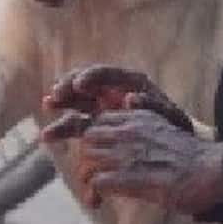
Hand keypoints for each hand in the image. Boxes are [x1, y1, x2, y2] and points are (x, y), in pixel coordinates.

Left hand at [41, 104, 222, 215]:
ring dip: (87, 179)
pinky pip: (99, 181)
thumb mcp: (163, 132)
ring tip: (93, 196)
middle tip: (91, 181)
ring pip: (88, 160)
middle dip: (85, 161)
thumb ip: (141, 133)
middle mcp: (130, 131)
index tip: (96, 160)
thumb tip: (122, 146)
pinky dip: (95, 193)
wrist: (215, 170)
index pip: (98, 122)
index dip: (93, 142)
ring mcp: (131, 153)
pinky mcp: (134, 177)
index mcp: (138, 117)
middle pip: (88, 140)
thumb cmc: (192, 157)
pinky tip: (99, 202)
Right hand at [42, 64, 194, 127]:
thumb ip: (152, 106)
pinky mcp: (94, 124)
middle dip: (68, 87)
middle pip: (84, 83)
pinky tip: (50, 134)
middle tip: (55, 96)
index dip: (90, 76)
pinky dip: (63, 125)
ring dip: (59, 104)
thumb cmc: (174, 130)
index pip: (106, 73)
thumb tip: (130, 98)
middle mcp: (112, 91)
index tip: (79, 85)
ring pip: (74, 101)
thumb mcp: (170, 118)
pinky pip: (75, 122)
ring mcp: (101, 107)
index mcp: (130, 82)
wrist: (175, 150)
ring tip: (47, 107)